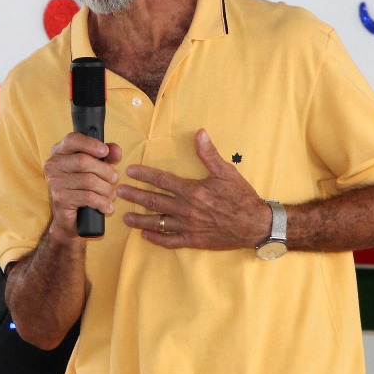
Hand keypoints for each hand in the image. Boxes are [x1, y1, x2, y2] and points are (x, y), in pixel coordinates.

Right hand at [44, 132, 122, 238]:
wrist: (70, 219)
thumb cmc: (83, 188)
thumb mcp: (95, 168)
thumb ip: (106, 156)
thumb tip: (116, 151)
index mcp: (59, 152)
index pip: (72, 140)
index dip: (90, 143)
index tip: (105, 151)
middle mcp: (53, 165)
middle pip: (84, 161)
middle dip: (105, 170)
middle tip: (114, 179)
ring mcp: (55, 183)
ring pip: (89, 180)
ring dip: (106, 189)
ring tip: (111, 194)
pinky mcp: (60, 199)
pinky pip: (88, 197)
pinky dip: (102, 202)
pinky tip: (107, 207)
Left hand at [117, 129, 270, 249]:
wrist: (255, 225)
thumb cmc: (241, 197)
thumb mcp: (227, 172)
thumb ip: (209, 154)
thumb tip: (200, 133)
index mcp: (193, 190)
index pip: (162, 180)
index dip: (144, 174)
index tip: (130, 171)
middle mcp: (187, 209)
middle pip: (154, 201)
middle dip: (135, 196)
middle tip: (119, 192)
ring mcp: (188, 226)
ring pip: (158, 222)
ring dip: (139, 219)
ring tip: (125, 217)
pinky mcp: (193, 240)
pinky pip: (170, 241)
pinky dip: (156, 238)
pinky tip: (145, 235)